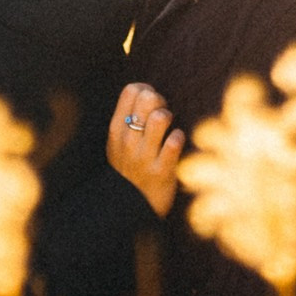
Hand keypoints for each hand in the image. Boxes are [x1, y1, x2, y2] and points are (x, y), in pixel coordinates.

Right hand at [107, 82, 184, 216]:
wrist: (131, 206)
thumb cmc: (130, 168)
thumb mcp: (118, 143)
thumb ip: (128, 118)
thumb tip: (148, 91)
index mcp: (116, 130)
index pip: (131, 90)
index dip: (146, 90)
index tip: (151, 103)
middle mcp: (128, 140)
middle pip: (147, 98)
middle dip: (160, 100)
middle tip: (162, 113)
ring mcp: (144, 156)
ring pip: (160, 117)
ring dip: (169, 118)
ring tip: (168, 127)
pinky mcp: (162, 170)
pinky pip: (175, 141)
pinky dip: (179, 137)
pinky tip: (175, 143)